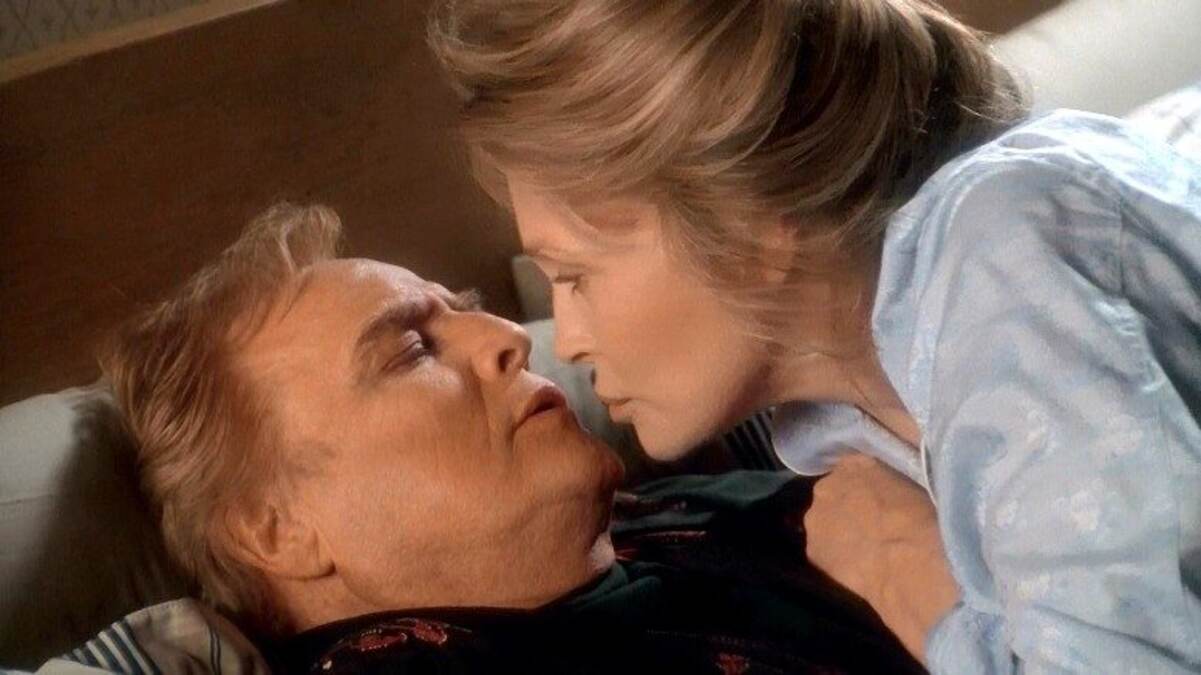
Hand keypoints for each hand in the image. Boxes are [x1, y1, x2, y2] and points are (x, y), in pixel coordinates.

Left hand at [804, 453, 958, 663]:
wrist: (911, 556)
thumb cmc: (923, 516)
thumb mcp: (913, 482)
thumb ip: (892, 480)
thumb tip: (890, 488)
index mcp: (854, 463)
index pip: (855, 471)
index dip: (868, 489)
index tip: (880, 503)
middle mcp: (827, 485)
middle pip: (835, 496)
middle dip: (849, 509)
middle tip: (872, 527)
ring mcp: (816, 518)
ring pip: (827, 525)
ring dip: (841, 533)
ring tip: (867, 550)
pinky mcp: (813, 551)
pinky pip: (825, 552)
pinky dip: (838, 558)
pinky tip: (859, 568)